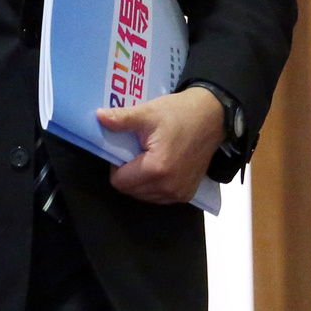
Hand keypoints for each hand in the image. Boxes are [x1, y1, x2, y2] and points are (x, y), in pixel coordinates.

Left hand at [97, 85, 224, 204]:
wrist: (212, 117)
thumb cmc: (178, 114)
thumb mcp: (147, 113)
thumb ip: (122, 119)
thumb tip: (98, 117)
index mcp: (157, 169)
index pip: (119, 182)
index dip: (116, 165)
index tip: (126, 149)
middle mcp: (169, 188)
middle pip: (130, 191)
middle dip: (128, 173)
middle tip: (137, 152)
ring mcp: (180, 194)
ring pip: (144, 196)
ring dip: (140, 181)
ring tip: (148, 158)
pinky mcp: (187, 194)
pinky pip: (159, 197)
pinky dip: (154, 185)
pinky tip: (160, 167)